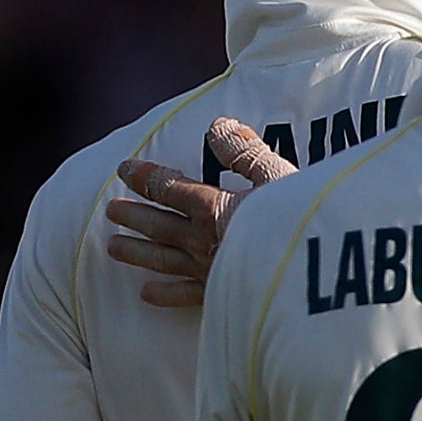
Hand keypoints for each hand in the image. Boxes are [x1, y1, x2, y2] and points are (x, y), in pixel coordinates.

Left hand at [104, 120, 296, 307]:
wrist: (309, 272)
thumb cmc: (298, 220)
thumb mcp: (278, 176)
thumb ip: (245, 152)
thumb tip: (217, 124)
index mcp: (212, 207)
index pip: (168, 188)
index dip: (144, 176)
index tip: (124, 169)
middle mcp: (201, 238)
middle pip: (158, 224)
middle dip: (133, 215)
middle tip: (112, 210)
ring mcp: (207, 269)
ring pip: (162, 258)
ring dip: (136, 251)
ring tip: (114, 247)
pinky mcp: (219, 296)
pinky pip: (184, 295)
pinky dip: (164, 294)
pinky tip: (147, 293)